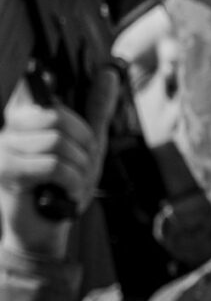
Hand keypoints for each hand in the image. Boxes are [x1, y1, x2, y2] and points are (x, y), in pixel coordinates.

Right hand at [0, 73, 114, 261]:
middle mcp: (10, 128)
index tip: (69, 114)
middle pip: (55, 118)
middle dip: (83, 147)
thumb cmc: (66, 184)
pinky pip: (53, 166)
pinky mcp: (7, 172)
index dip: (52, 92)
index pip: (38, 89)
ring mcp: (5, 149)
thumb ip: (97, 110)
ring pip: (56, 143)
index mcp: (27, 117)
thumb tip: (110, 73)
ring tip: (71, 183)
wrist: (49, 227)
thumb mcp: (89, 144)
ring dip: (78, 169)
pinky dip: (71, 182)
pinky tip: (65, 191)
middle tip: (80, 167)